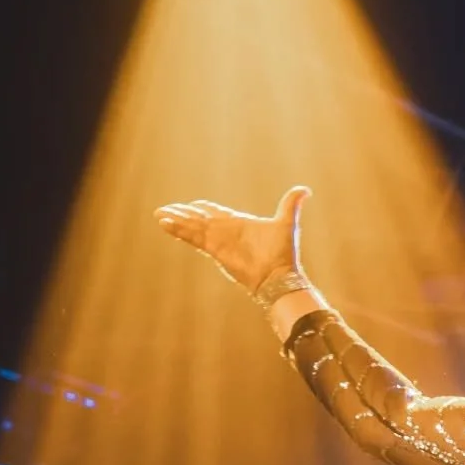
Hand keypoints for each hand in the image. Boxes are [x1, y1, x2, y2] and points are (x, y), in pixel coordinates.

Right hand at [154, 185, 309, 294]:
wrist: (278, 275)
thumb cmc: (282, 252)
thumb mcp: (286, 222)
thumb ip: (291, 203)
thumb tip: (305, 189)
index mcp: (238, 223)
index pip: (216, 213)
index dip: (204, 208)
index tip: (192, 204)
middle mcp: (225, 231)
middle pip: (199, 219)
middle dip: (183, 214)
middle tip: (165, 209)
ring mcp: (218, 240)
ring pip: (192, 227)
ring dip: (176, 220)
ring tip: (159, 214)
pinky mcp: (214, 249)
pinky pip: (193, 237)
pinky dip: (179, 230)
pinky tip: (165, 223)